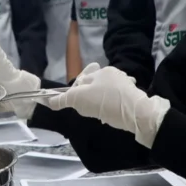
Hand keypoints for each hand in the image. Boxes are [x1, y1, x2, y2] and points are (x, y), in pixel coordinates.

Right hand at [46, 63, 168, 146]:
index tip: (75, 103)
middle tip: (88, 109)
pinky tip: (112, 114)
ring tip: (100, 113)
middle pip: (95, 84)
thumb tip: (49, 100)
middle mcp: (113, 74)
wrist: (136, 113)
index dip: (75, 91)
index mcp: (100, 72)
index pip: (82, 79)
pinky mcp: (133, 95)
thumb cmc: (105, 103)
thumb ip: (64, 99)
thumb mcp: (79, 100)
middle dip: (89, 95)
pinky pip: (117, 98)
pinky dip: (113, 105)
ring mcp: (125, 84)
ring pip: (106, 91)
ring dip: (101, 101)